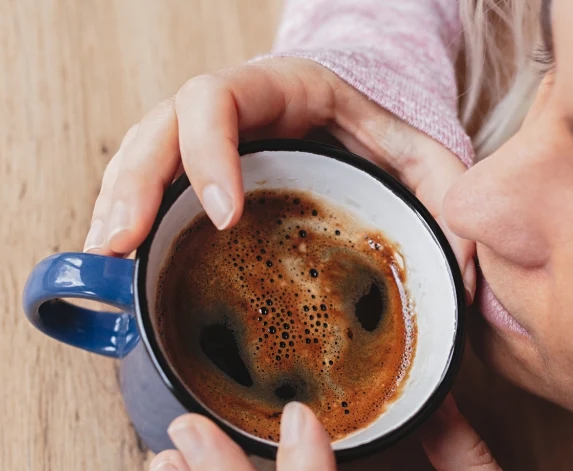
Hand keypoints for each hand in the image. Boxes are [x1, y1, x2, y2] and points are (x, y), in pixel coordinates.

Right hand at [85, 58, 475, 301]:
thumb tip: (469, 277)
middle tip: (119, 245)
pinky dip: (125, 222)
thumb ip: (449, 200)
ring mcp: (205, 142)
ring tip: (103, 262)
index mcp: (282, 90)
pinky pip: (146, 187)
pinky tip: (116, 265)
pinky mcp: (195, 175)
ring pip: (139, 156)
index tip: (222, 215)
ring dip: (114, 206)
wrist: (368, 122)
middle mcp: (230, 109)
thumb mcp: (428, 158)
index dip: (207, 150)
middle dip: (133, 185)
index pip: (219, 98)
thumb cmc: (389, 136)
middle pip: (158, 128)